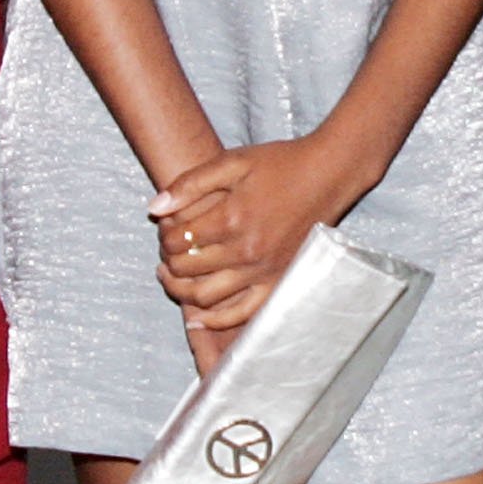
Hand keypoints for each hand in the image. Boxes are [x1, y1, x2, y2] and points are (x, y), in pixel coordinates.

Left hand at [150, 133, 369, 339]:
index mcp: (230, 218)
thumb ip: (190, 184)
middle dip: (168, 261)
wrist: (329, 174)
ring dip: (180, 290)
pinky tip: (197, 320)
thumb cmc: (280, 164)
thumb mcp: (232, 162)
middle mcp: (245, 250)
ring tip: (173, 278)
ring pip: (206, 297)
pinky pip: (242, 314)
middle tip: (167, 252)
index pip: (176, 240)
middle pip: (186, 269)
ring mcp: (264, 271)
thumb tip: (153, 209)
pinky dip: (215, 321)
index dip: (163, 236)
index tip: (167, 228)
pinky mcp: (279, 282)